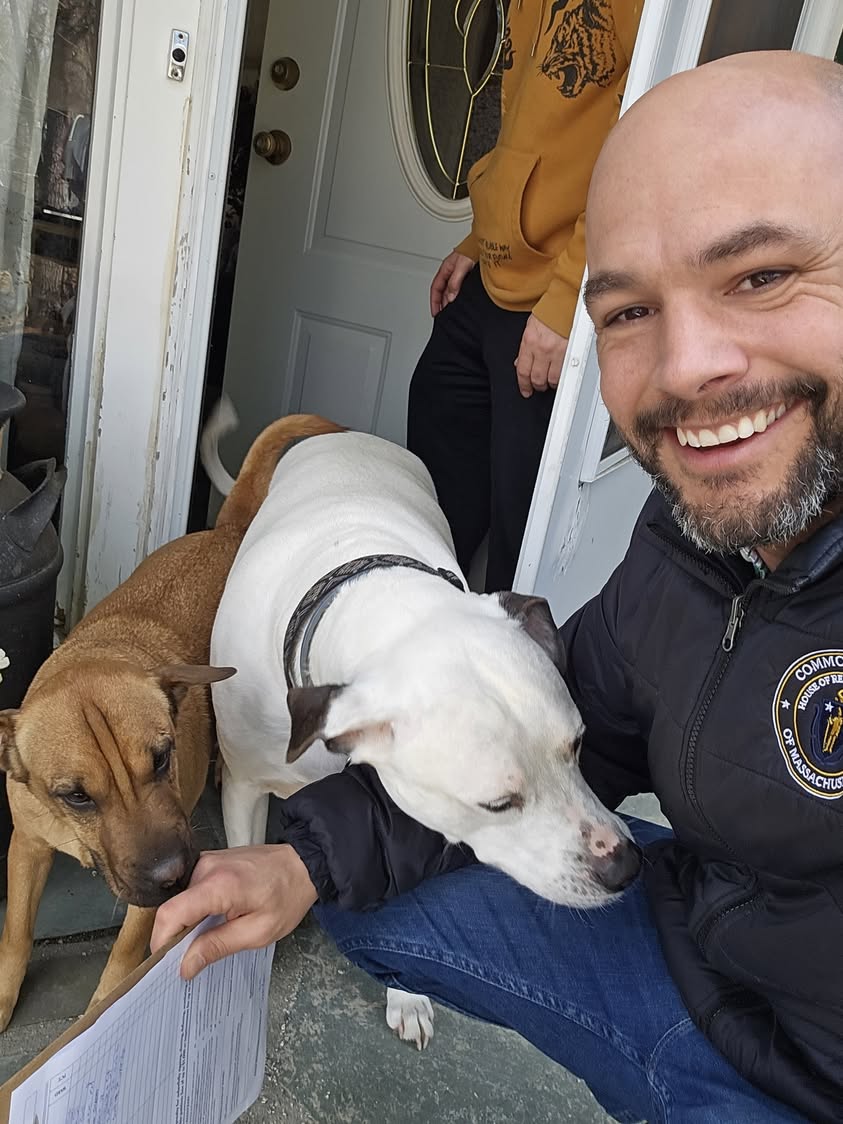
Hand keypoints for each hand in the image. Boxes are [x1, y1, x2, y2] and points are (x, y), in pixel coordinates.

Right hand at [150, 844, 317, 979]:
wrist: (303, 863)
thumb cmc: (287, 896)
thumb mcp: (258, 932)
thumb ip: (218, 946)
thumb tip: (185, 965)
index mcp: (218, 885)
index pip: (171, 913)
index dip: (162, 941)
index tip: (167, 963)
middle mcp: (207, 867)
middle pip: (174, 909)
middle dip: (176, 937)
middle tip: (192, 959)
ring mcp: (207, 861)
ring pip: (182, 901)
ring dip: (189, 923)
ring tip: (209, 938)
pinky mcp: (210, 861)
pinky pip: (192, 891)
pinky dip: (197, 909)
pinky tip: (214, 921)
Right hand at [430, 252, 473, 315]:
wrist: (484, 244)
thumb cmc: (471, 250)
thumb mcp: (461, 266)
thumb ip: (455, 282)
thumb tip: (451, 297)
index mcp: (445, 269)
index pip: (435, 289)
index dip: (434, 301)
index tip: (435, 312)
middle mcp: (450, 272)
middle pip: (441, 292)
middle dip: (440, 304)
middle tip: (442, 315)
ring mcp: (458, 274)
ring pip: (449, 291)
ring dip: (448, 301)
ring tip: (450, 311)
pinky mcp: (466, 276)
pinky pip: (458, 289)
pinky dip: (457, 297)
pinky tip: (460, 302)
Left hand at [514, 315, 567, 396]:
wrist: (565, 302)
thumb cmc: (548, 313)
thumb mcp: (529, 329)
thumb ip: (524, 349)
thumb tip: (520, 364)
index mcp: (529, 342)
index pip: (523, 371)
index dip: (523, 385)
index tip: (525, 390)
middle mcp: (542, 349)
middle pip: (537, 378)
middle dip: (537, 385)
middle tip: (538, 386)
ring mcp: (557, 351)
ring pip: (552, 379)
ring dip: (550, 383)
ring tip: (550, 381)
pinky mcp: (570, 352)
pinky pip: (565, 372)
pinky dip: (562, 377)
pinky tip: (560, 375)